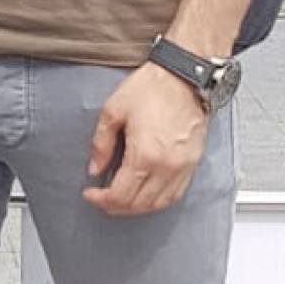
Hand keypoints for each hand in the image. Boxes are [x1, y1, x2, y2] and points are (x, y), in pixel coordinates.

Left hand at [84, 62, 208, 218]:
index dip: (101, 200)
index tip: (90, 194)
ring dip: (137, 208)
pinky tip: (146, 195)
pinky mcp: (193, 163)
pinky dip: (158, 201)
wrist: (185, 75)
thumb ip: (101, 144)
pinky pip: (175, 194)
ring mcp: (183, 167)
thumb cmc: (153, 87)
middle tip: (102, 199)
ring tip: (121, 200)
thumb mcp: (113, 110)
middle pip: (138, 205)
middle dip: (116, 207)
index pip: (120, 195)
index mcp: (145, 155)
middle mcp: (167, 166)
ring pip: (158, 204)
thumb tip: (95, 168)